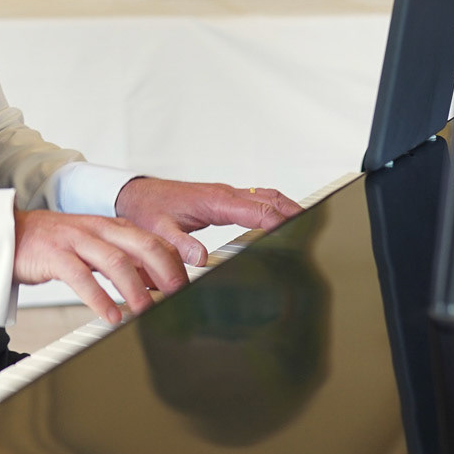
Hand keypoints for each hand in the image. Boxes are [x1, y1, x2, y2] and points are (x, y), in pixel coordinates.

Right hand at [12, 210, 189, 325]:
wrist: (9, 233)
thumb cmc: (54, 245)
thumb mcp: (94, 246)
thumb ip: (123, 259)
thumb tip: (155, 282)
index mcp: (110, 226)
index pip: (152, 239)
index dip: (174, 262)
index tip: (189, 285)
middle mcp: (97, 229)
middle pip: (142, 244)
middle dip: (165, 270)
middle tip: (178, 295)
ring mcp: (75, 240)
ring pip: (114, 260)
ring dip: (135, 287)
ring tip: (146, 311)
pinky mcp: (54, 255)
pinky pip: (81, 277)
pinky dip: (99, 298)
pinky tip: (110, 316)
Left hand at [113, 178, 301, 267]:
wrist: (136, 195)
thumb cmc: (148, 209)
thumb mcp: (158, 230)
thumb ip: (178, 244)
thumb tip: (200, 259)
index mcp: (214, 201)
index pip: (256, 210)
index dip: (279, 221)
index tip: (297, 231)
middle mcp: (224, 194)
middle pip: (269, 199)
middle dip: (294, 212)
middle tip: (317, 225)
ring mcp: (225, 194)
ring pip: (265, 196)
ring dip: (287, 207)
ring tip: (308, 223)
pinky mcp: (223, 198)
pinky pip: (256, 199)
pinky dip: (274, 206)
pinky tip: (281, 219)